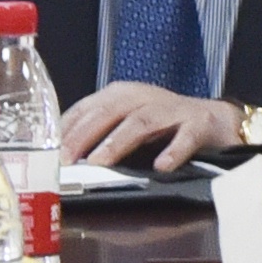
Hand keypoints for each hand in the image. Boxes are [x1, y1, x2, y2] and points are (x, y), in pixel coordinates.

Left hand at [62, 85, 248, 170]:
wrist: (213, 119)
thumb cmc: (162, 124)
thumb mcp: (126, 122)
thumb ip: (98, 135)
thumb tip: (62, 161)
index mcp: (121, 95)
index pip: (87, 108)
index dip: (66, 128)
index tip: (48, 152)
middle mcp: (144, 97)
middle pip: (109, 111)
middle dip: (84, 135)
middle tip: (66, 159)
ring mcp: (172, 109)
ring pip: (141, 122)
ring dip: (118, 141)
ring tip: (100, 162)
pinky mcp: (198, 123)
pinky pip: (185, 136)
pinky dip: (173, 151)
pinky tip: (161, 166)